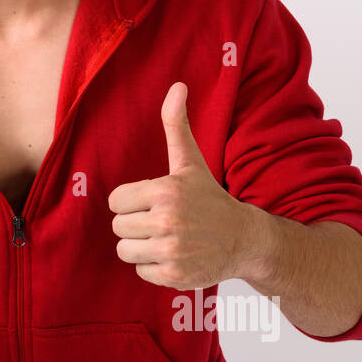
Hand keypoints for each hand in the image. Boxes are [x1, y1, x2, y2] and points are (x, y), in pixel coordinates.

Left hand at [107, 82, 264, 289]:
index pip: (116, 201)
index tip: (153, 202)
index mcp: (165, 191)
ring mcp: (171, 250)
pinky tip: (175, 255)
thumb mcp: (191, 162)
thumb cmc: (210, 199)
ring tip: (166, 238)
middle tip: (162, 222)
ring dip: (142, 247)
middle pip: (118, 227)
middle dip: (136, 225)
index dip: (132, 201)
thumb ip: (177, 125)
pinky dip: (154, 267)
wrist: (245, 239)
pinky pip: (140, 271)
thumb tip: (178, 85)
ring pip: (125, 251)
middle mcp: (167, 221)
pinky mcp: (174, 275)